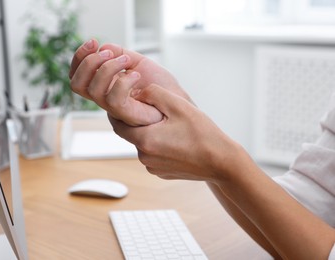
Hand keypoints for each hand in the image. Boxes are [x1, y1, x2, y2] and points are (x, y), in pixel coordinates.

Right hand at [69, 39, 191, 125]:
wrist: (179, 101)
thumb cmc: (160, 86)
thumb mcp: (138, 62)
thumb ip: (119, 54)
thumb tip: (104, 47)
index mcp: (104, 85)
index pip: (77, 75)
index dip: (79, 57)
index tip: (94, 42)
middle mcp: (105, 97)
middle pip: (76, 85)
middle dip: (88, 63)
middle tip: (108, 53)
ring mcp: (114, 108)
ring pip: (93, 91)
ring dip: (107, 68)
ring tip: (126, 60)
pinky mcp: (127, 114)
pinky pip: (114, 99)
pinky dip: (123, 81)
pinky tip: (137, 75)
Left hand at [108, 83, 239, 181]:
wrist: (221, 163)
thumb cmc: (202, 133)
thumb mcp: (178, 105)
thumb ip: (153, 93)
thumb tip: (135, 93)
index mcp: (145, 140)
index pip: (117, 124)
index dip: (116, 111)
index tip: (122, 101)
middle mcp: (144, 157)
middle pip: (130, 134)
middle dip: (134, 121)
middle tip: (145, 109)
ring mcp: (152, 167)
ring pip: (142, 145)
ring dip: (148, 133)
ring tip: (166, 124)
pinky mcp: (161, 173)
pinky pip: (152, 155)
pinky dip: (157, 145)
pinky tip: (173, 139)